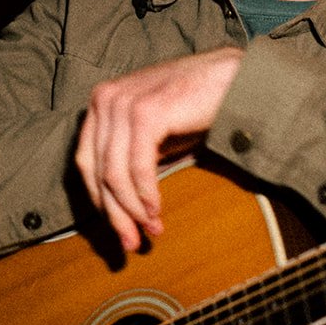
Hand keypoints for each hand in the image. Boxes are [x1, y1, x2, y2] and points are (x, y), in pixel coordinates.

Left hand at [74, 46, 244, 251]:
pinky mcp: (145, 112)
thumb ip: (132, 159)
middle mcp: (105, 98)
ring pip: (113, 173)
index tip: (120, 230)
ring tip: (151, 232)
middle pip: (96, 170)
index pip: (87, 161)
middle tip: (131, 244)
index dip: (100, 200)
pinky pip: (137, 167)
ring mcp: (123, 102)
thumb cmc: (200, 108)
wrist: (238, 80)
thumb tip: (118, 209)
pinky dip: (145, 195)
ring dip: (131, 210)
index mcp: (103, 101)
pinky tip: (156, 212)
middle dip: (113, 213)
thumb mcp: (157, 136)